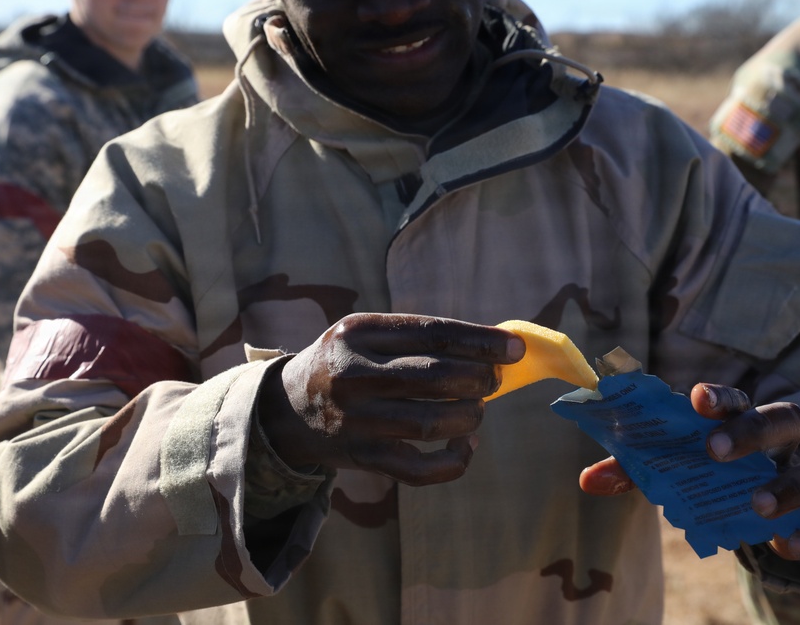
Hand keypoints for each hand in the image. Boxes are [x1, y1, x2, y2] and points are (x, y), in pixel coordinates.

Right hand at [258, 313, 525, 485]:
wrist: (285, 409)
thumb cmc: (345, 362)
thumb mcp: (366, 334)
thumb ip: (418, 337)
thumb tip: (492, 346)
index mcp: (357, 332)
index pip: (433, 333)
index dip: (481, 341)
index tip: (514, 347)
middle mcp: (352, 374)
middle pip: (436, 377)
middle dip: (480, 378)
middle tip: (493, 379)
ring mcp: (355, 419)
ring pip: (432, 422)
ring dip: (470, 416)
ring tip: (477, 409)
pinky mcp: (362, 456)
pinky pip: (419, 468)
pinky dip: (453, 461)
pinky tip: (467, 446)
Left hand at [579, 383, 799, 565]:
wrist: (788, 510)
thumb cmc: (725, 477)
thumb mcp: (682, 471)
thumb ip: (638, 471)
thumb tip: (586, 479)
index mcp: (747, 421)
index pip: (738, 398)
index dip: (719, 397)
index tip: (695, 399)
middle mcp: (789, 442)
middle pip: (785, 418)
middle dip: (750, 431)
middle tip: (714, 450)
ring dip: (788, 485)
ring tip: (755, 506)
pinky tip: (784, 547)